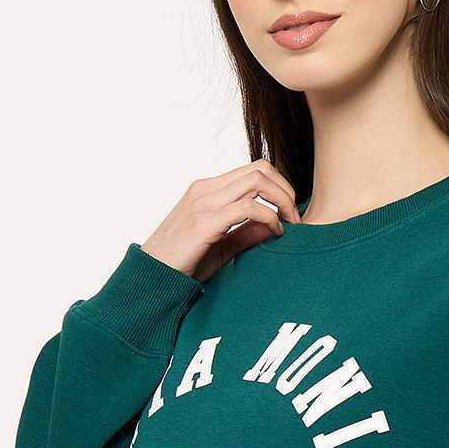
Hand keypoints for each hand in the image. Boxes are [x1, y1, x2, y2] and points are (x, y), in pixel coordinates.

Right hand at [141, 158, 299, 283]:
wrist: (152, 278)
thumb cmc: (183, 264)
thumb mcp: (221, 246)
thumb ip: (246, 233)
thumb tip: (275, 225)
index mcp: (208, 190)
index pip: (253, 170)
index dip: (280, 186)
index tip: (290, 212)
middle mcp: (206, 189)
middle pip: (260, 169)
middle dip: (286, 190)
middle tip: (296, 217)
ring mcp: (204, 203)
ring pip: (257, 181)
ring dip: (282, 201)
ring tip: (290, 225)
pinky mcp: (205, 222)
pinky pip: (248, 207)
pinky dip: (270, 218)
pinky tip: (275, 234)